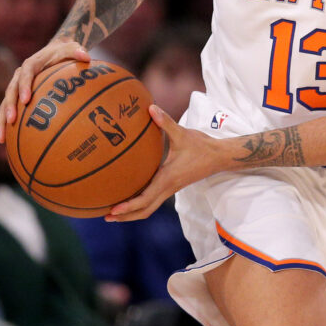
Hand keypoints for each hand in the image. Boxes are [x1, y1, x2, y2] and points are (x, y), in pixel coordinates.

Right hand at [0, 40, 89, 142]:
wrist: (54, 53)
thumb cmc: (65, 52)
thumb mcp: (72, 48)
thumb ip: (77, 51)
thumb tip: (86, 57)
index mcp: (31, 64)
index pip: (26, 74)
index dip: (24, 86)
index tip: (26, 100)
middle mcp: (20, 75)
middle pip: (11, 91)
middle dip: (10, 106)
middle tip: (12, 120)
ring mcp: (17, 86)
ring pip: (5, 103)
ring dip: (2, 120)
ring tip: (2, 138)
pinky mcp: (17, 95)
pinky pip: (10, 110)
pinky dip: (7, 125)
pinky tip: (7, 141)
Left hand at [106, 105, 223, 221]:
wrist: (219, 156)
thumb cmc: (201, 146)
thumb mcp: (182, 133)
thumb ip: (165, 122)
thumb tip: (150, 108)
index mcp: (168, 178)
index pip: (146, 199)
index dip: (129, 206)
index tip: (114, 210)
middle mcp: (168, 187)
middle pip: (145, 211)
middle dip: (126, 216)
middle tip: (106, 216)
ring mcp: (171, 189)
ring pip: (149, 208)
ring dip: (132, 213)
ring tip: (114, 213)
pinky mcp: (173, 186)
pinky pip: (154, 201)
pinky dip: (140, 204)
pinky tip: (130, 198)